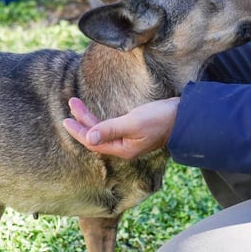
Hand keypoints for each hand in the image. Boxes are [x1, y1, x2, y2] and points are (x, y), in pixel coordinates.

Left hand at [62, 97, 179, 159]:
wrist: (184, 116)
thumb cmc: (161, 119)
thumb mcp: (133, 122)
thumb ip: (110, 129)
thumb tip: (89, 137)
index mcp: (122, 149)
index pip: (93, 142)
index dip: (78, 131)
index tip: (65, 120)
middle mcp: (124, 147)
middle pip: (96, 135)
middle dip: (82, 120)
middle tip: (71, 102)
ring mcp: (129, 140)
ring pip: (103, 130)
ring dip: (89, 118)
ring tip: (76, 103)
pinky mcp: (134, 131)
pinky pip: (110, 127)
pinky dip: (100, 120)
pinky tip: (94, 115)